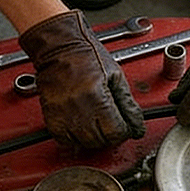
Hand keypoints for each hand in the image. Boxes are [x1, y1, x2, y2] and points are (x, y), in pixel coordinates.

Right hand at [20, 10, 145, 147]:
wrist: (60, 46)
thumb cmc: (86, 54)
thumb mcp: (115, 75)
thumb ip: (127, 102)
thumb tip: (137, 124)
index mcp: (97, 96)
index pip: (116, 131)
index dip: (125, 131)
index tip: (127, 127)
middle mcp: (79, 108)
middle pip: (101, 141)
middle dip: (111, 136)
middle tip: (114, 124)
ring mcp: (63, 114)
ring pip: (84, 144)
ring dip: (95, 139)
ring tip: (98, 124)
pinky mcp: (52, 117)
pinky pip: (65, 141)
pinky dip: (76, 139)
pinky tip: (82, 126)